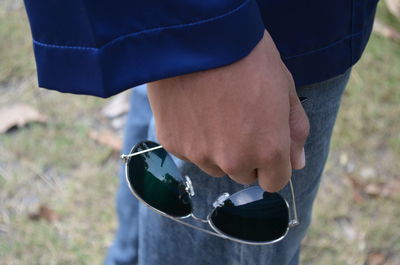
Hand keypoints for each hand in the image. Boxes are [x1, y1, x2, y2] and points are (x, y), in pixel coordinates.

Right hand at [147, 30, 308, 191]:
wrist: (199, 35)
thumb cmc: (248, 56)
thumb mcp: (284, 87)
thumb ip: (294, 131)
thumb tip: (297, 164)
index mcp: (268, 149)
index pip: (274, 182)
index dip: (273, 164)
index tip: (265, 145)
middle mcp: (233, 160)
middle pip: (242, 175)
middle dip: (245, 156)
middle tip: (238, 120)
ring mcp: (199, 153)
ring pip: (213, 166)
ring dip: (217, 150)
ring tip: (214, 112)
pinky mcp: (172, 143)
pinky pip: (188, 150)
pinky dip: (192, 137)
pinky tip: (193, 108)